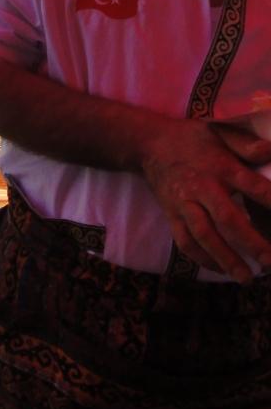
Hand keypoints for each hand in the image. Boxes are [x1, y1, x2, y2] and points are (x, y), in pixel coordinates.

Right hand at [141, 119, 270, 281]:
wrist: (149, 144)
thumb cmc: (193, 139)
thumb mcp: (220, 131)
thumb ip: (246, 144)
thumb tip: (270, 151)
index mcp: (219, 166)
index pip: (250, 185)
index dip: (269, 200)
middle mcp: (201, 187)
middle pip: (226, 218)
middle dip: (250, 242)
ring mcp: (184, 204)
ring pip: (203, 235)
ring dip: (225, 258)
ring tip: (246, 277)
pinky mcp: (171, 215)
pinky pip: (185, 241)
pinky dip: (202, 258)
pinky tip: (220, 270)